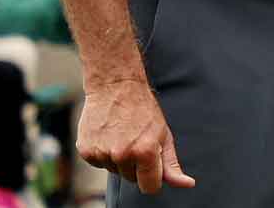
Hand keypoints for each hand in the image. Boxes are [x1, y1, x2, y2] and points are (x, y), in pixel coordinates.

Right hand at [77, 78, 195, 193]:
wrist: (116, 87)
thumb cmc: (144, 111)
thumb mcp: (164, 136)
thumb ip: (172, 164)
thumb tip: (188, 184)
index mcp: (145, 151)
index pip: (150, 187)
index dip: (152, 180)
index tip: (152, 169)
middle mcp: (122, 155)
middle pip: (131, 179)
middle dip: (136, 165)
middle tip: (136, 140)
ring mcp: (102, 153)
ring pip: (115, 171)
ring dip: (118, 159)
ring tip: (121, 135)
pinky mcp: (85, 151)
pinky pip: (99, 164)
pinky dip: (104, 154)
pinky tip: (108, 135)